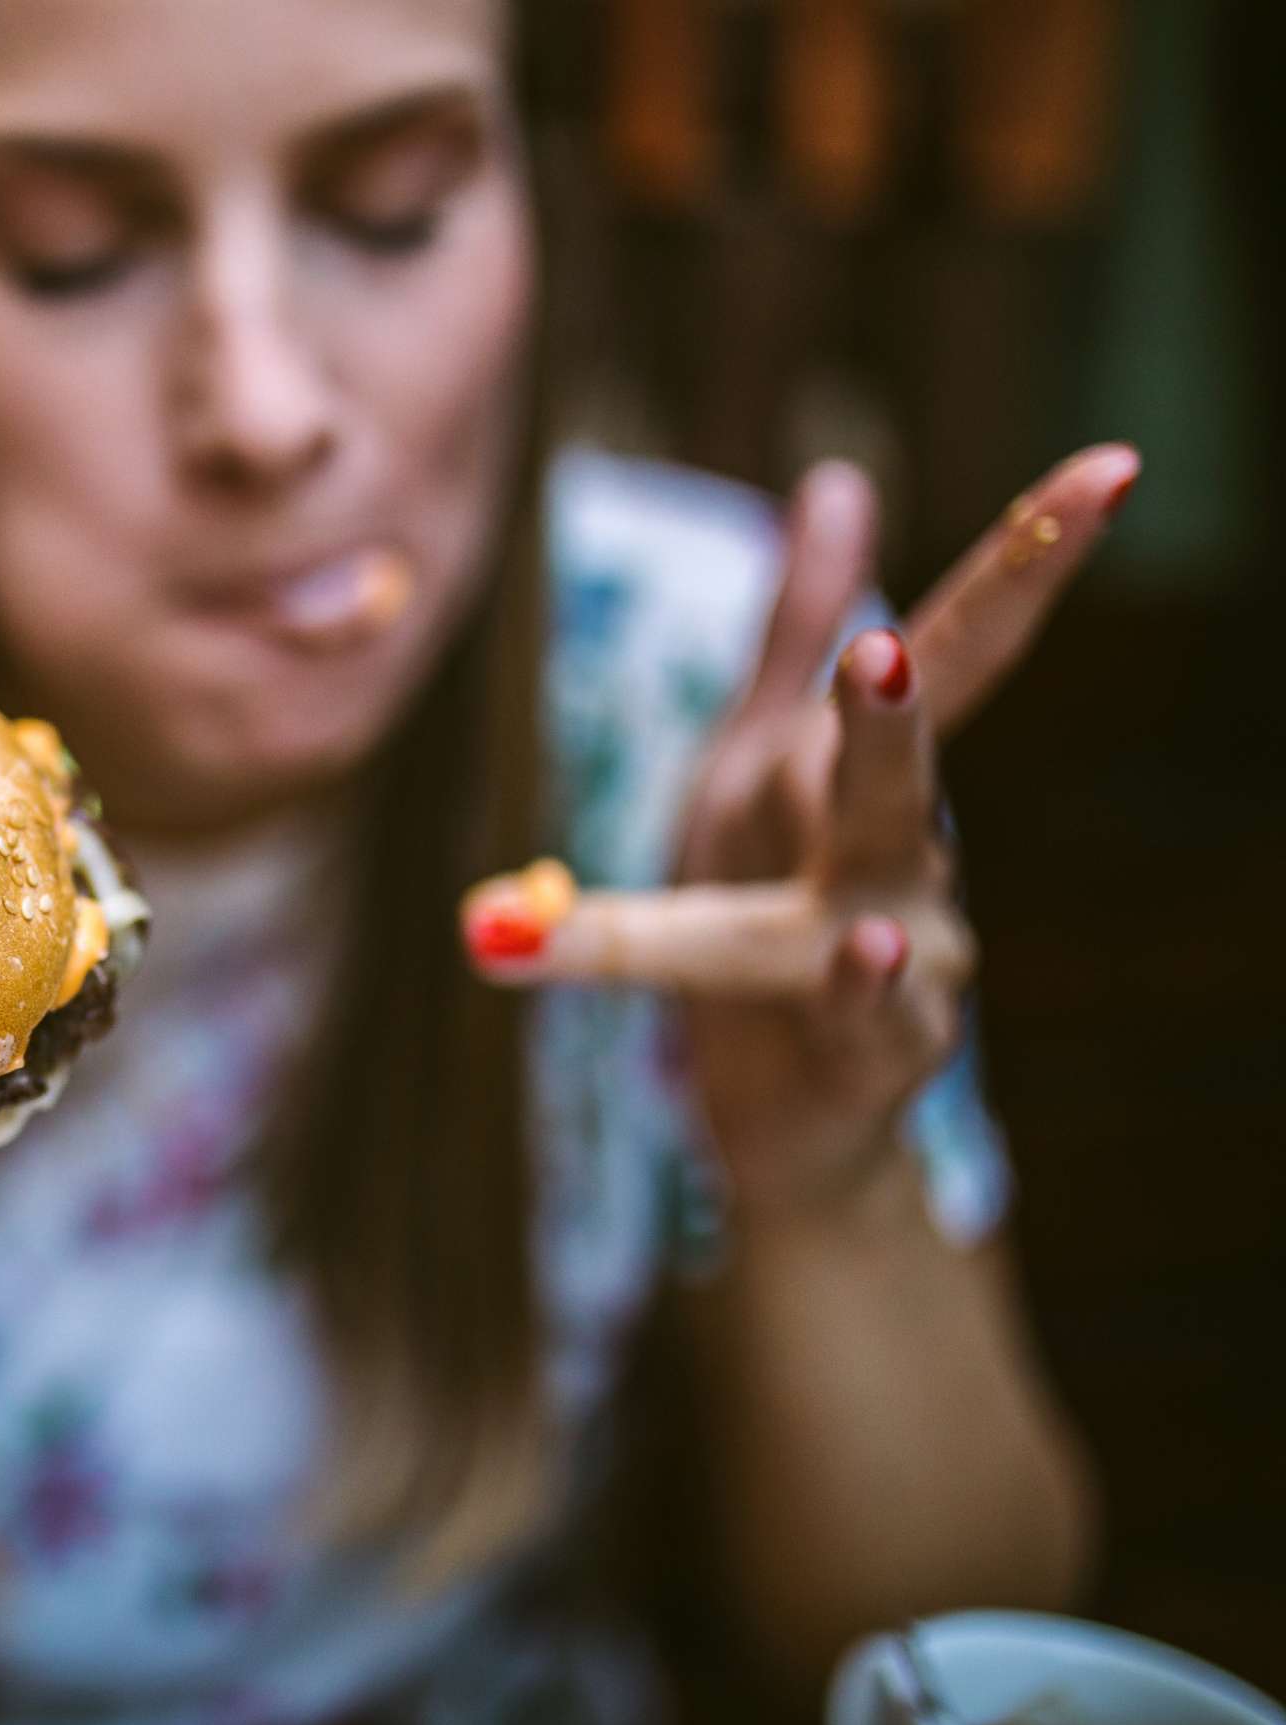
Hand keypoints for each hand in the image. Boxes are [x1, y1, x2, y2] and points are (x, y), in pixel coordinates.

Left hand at [463, 445, 1138, 1218]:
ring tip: (868, 797)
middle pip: (906, 766)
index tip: (1114, 469)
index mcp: (859, 777)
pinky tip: (866, 949)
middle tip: (884, 647)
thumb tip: (838, 481)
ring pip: (884, 891)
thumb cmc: (767, 916)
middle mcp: (908, 856)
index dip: (1026, 562)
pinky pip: (867, 1019)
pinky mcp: (878, 1055)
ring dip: (874, 841)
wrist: (779, 1111)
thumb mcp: (755, 764)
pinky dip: (862, 987)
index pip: (952, 654)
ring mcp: (912, 957)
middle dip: (899, 708)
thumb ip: (792, 629)